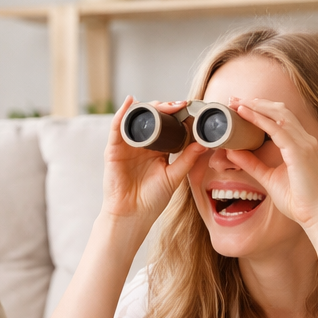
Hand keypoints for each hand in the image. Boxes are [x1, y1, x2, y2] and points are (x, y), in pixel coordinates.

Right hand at [100, 96, 206, 227]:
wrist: (132, 215)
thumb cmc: (151, 200)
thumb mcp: (174, 177)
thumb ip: (187, 159)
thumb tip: (204, 144)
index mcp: (157, 150)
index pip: (167, 125)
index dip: (177, 115)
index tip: (191, 109)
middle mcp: (143, 144)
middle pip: (152, 117)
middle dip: (165, 107)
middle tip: (179, 106)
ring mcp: (128, 145)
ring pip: (137, 118)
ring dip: (148, 107)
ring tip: (162, 105)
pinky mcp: (114, 149)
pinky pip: (117, 127)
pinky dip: (123, 113)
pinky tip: (131, 102)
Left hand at [222, 97, 317, 231]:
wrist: (316, 215)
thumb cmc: (298, 200)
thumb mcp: (269, 178)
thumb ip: (253, 164)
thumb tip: (233, 152)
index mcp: (301, 145)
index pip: (280, 119)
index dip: (260, 110)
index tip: (240, 106)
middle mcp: (305, 140)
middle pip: (279, 111)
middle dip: (256, 103)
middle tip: (234, 98)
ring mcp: (305, 143)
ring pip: (278, 115)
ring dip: (256, 107)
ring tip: (237, 102)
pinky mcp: (300, 151)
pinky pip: (277, 129)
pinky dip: (260, 120)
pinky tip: (245, 114)